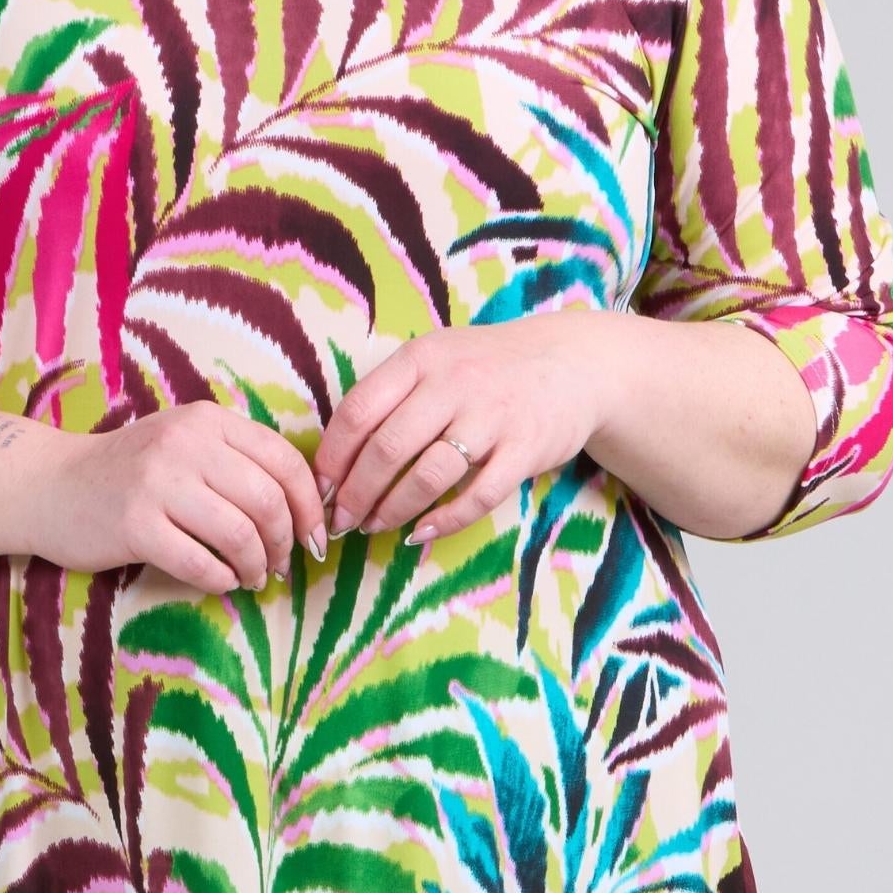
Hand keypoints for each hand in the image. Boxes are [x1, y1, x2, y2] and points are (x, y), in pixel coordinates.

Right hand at [27, 399, 327, 591]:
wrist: (50, 485)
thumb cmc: (129, 473)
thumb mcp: (184, 445)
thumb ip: (236, 462)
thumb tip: (304, 509)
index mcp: (207, 420)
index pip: (285, 461)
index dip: (310, 506)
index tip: (315, 538)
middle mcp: (185, 444)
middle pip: (268, 501)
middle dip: (285, 543)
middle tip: (281, 565)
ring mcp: (158, 483)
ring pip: (240, 534)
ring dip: (256, 566)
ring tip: (252, 578)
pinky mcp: (135, 525)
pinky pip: (202, 564)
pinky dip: (222, 580)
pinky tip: (221, 582)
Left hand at [311, 317, 628, 543]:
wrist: (573, 364)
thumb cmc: (488, 368)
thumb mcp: (437, 360)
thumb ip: (392, 396)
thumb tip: (337, 458)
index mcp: (422, 358)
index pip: (359, 410)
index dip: (333, 456)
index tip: (320, 487)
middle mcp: (454, 384)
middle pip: (387, 448)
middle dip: (356, 493)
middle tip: (341, 520)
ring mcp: (492, 418)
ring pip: (428, 476)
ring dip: (393, 509)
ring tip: (375, 526)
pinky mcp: (525, 450)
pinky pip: (477, 496)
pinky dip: (444, 521)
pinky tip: (420, 534)